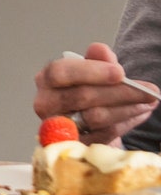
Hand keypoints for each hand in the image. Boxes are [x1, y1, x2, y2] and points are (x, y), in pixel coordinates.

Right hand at [33, 42, 157, 145]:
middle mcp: (45, 104)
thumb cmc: (86, 92)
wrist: (83, 123)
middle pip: (81, 97)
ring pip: (95, 117)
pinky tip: (140, 113)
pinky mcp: (73, 145)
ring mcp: (57, 128)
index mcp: (46, 79)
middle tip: (150, 91)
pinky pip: (104, 134)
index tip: (120, 73)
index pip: (60, 72)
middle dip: (121, 92)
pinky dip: (126, 123)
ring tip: (149, 101)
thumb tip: (100, 50)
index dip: (90, 72)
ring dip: (128, 108)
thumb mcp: (92, 71)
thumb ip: (97, 60)